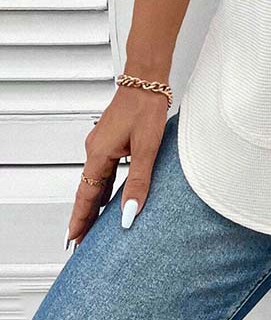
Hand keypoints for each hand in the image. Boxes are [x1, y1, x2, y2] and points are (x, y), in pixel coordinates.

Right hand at [65, 86, 167, 248]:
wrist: (147, 80)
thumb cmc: (146, 107)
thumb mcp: (146, 149)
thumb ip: (138, 182)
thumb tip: (130, 212)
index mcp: (99, 154)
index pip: (87, 196)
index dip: (81, 219)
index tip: (74, 239)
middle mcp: (96, 148)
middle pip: (87, 189)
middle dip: (84, 215)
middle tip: (80, 238)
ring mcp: (102, 142)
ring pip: (95, 179)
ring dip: (94, 201)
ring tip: (94, 222)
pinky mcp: (110, 136)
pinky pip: (103, 167)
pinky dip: (103, 184)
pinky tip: (109, 192)